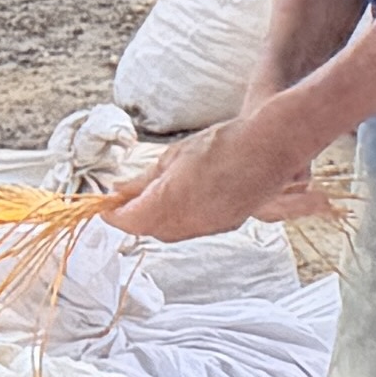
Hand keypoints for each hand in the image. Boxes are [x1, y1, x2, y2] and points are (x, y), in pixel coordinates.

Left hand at [102, 118, 311, 241]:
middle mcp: (189, 222)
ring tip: (156, 196)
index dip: (113, 214)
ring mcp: (211, 226)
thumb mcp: (174, 157)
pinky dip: (181, 219)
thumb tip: (121, 191)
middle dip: (135, 218)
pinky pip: (194, 229)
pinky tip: (185, 199)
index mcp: (170, 203)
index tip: (105, 205)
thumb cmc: (224, 144)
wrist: (270, 147)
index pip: (129, 220)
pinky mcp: (228, 224)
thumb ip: (145, 180)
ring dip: (158, 219)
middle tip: (127, 198)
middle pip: (149, 230)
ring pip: (172, 232)